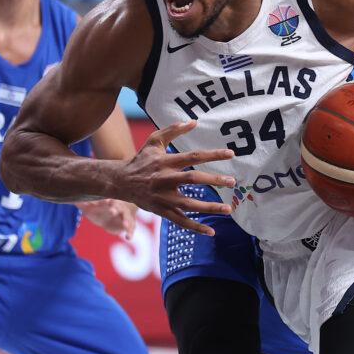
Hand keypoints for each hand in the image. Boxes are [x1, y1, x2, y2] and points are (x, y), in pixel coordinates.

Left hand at [77, 199, 137, 238]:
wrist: (110, 214)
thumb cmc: (97, 209)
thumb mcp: (88, 207)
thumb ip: (82, 204)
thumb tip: (72, 200)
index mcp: (108, 202)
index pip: (108, 200)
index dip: (107, 201)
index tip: (107, 201)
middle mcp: (118, 208)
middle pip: (119, 207)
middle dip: (116, 209)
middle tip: (113, 211)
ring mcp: (123, 216)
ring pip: (127, 218)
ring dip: (127, 221)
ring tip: (126, 226)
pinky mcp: (126, 225)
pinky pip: (130, 228)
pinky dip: (130, 232)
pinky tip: (128, 238)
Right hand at [117, 120, 234, 236]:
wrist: (120, 181)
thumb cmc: (142, 159)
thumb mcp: (154, 141)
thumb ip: (173, 130)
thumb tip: (194, 122)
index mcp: (166, 162)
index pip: (193, 156)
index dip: (213, 155)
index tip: (231, 154)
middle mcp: (165, 179)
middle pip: (193, 179)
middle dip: (214, 180)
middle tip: (232, 181)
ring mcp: (163, 197)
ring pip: (189, 204)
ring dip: (209, 207)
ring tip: (228, 209)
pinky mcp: (161, 211)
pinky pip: (180, 221)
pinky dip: (195, 227)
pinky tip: (211, 232)